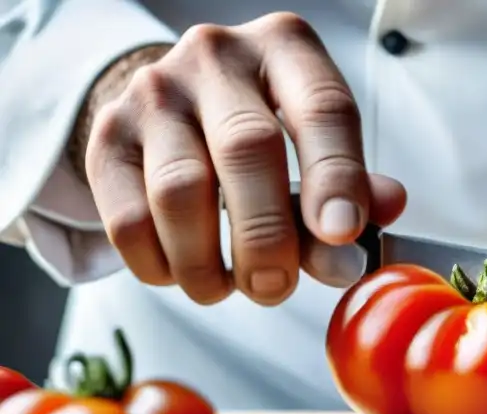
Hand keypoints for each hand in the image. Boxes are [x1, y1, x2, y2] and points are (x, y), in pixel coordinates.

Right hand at [80, 13, 406, 305]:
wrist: (173, 109)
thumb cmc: (266, 135)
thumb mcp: (319, 147)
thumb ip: (353, 191)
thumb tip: (378, 223)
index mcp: (287, 51)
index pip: (322, 109)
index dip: (336, 177)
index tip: (343, 234)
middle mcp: (216, 58)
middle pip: (247, 150)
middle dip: (269, 237)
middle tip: (278, 288)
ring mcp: (153, 93)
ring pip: (179, 192)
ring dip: (210, 264)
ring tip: (235, 287)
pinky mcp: (106, 137)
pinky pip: (129, 220)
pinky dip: (162, 267)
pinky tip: (188, 275)